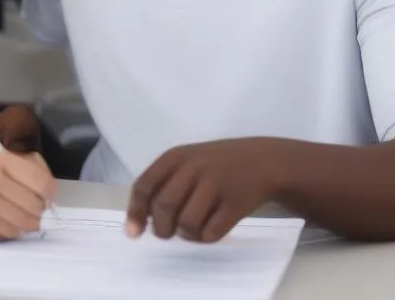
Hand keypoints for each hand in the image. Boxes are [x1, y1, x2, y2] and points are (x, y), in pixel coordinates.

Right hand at [0, 148, 56, 239]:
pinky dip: (6, 231)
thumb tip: (49, 189)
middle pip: (33, 208)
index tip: (47, 196)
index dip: (49, 193)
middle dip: (37, 211)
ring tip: (16, 216)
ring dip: (23, 224)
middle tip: (31, 208)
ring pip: (19, 226)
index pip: (40, 182)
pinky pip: (2, 236)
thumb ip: (22, 166)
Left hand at [125, 138, 284, 243]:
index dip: (136, 212)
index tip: (133, 233)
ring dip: (185, 235)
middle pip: (164, 207)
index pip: (145, 185)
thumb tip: (138, 221)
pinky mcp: (235, 203)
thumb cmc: (215, 164)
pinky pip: (211, 233)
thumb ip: (163, 184)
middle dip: (161, 229)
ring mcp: (216, 185)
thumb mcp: (187, 162)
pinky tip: (211, 227)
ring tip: (193, 227)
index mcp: (176, 157)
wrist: (261, 160)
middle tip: (167, 233)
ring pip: (187, 224)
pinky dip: (206, 237)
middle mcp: (193, 167)